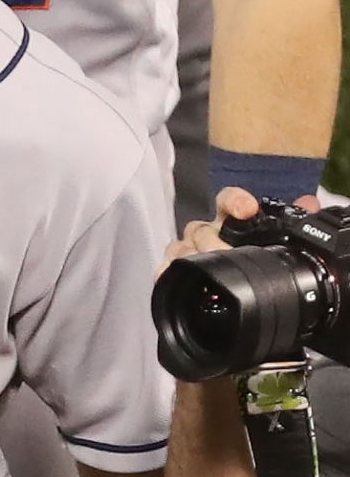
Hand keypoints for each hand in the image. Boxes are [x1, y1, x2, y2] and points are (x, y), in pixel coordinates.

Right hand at [164, 186, 320, 267]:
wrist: (235, 276)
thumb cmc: (252, 251)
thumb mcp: (278, 237)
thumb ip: (295, 219)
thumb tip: (310, 203)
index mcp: (233, 220)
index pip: (227, 200)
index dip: (235, 201)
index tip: (246, 209)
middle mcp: (209, 232)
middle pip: (201, 229)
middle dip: (213, 241)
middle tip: (227, 254)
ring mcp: (190, 250)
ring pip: (181, 246)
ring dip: (191, 256)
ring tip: (203, 267)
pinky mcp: (178, 268)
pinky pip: (166, 266)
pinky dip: (167, 271)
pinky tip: (169, 274)